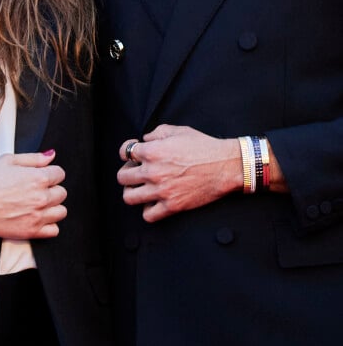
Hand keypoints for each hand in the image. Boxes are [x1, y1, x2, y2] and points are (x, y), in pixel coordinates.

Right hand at [0, 150, 66, 238]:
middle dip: (52, 189)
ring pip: (61, 211)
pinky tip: (38, 217)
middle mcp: (41, 197)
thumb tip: (51, 155)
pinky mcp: (32, 231)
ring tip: (39, 204)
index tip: (43, 176)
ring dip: (53, 207)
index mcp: (38, 178)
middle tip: (37, 189)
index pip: (60, 174)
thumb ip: (34, 158)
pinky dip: (49, 224)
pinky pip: (54, 230)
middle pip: (62, 192)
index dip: (51, 173)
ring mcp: (38, 216)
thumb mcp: (8, 160)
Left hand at [118, 125, 242, 222]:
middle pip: (122, 177)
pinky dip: (148, 209)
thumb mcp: (178, 131)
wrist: (224, 166)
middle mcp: (152, 172)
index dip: (127, 151)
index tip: (134, 154)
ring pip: (129, 197)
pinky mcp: (172, 206)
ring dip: (132, 191)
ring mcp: (161, 191)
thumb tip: (145, 139)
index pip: (124, 153)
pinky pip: (148, 215)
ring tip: (141, 187)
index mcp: (152, 151)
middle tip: (136, 170)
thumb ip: (156, 133)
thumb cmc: (203, 146)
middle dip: (127, 172)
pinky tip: (154, 200)